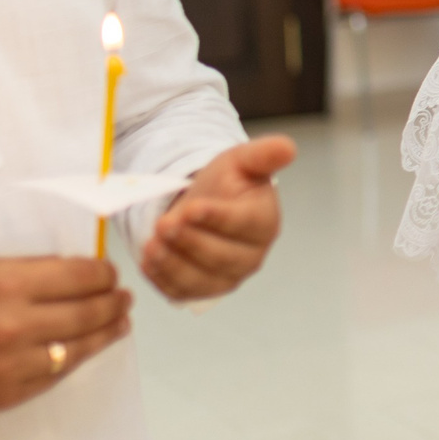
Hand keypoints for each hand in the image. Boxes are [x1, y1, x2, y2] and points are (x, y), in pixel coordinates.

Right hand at [0, 255, 132, 414]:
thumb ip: (36, 270)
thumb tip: (85, 271)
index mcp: (8, 284)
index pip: (79, 276)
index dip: (104, 275)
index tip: (111, 275)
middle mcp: (15, 324)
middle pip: (87, 312)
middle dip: (113, 303)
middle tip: (124, 298)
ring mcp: (14, 363)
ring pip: (81, 346)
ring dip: (108, 331)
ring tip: (120, 321)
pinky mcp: (12, 393)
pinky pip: (59, 374)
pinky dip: (78, 357)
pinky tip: (89, 346)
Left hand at [140, 135, 296, 302]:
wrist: (203, 204)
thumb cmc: (226, 183)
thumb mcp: (241, 161)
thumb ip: (263, 155)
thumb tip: (288, 147)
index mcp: (264, 223)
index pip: (244, 225)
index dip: (217, 218)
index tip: (192, 208)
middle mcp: (251, 256)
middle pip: (222, 257)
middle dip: (190, 241)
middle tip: (164, 225)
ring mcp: (228, 277)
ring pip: (201, 279)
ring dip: (173, 264)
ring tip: (151, 245)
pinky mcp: (203, 290)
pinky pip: (183, 292)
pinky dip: (164, 279)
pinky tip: (150, 261)